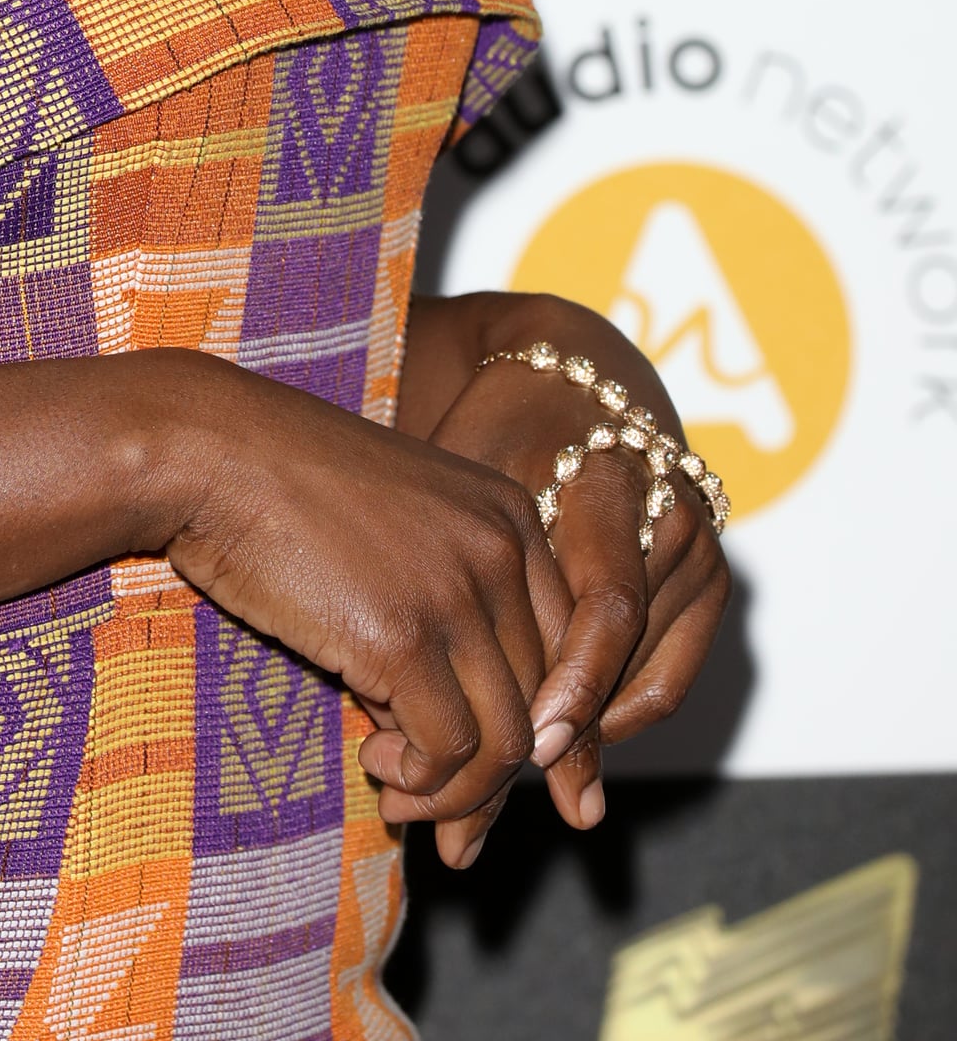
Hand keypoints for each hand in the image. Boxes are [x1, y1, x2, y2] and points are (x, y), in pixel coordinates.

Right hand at [160, 359, 574, 858]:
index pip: (568, 650)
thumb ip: (440, 617)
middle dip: (501, 781)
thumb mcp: (391, 537)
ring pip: (509, 743)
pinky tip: (372, 764)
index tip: (494, 775)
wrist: (208, 450)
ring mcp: (458, 591)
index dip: (542, 728)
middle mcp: (503, 549)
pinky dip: (420, 781)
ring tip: (396, 791)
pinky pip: (451, 751)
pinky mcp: (404, 637)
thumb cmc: (280, 493)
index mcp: (508, 514)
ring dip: (456, 793)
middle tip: (447, 820)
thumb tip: (453, 745)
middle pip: (547, 704)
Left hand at [421, 334, 729, 855]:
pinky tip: (558, 731)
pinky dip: (614, 714)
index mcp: (612, 478)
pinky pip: (668, 679)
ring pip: (647, 680)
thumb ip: (476, 567)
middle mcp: (673, 516)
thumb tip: (453, 675)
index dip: (573, 685)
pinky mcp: (713, 583)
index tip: (531, 745)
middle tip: (504, 786)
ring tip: (512, 765)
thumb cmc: (499, 428)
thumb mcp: (474, 474)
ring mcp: (701, 551)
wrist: (572, 381)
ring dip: (587, 732)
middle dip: (572, 730)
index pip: (608, 606)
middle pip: (629, 657)